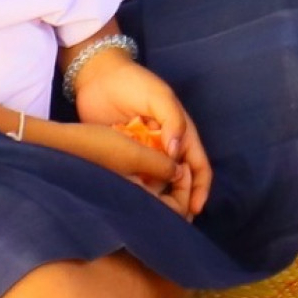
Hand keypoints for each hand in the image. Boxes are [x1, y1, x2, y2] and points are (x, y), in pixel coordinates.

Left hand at [70, 56, 211, 217]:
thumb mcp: (159, 96)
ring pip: (155, 184)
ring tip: (152, 218)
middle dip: (179, 201)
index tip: (194, 208)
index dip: (200, 188)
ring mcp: (143, 154)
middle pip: (178, 181)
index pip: (197, 166)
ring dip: (157, 200)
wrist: (97, 76)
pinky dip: (135, 193)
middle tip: (172, 221)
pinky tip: (130, 205)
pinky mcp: (122, 157)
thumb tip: (176, 153)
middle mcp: (164, 148)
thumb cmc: (134, 82)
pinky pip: (132, 179)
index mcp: (180, 133)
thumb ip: (172, 120)